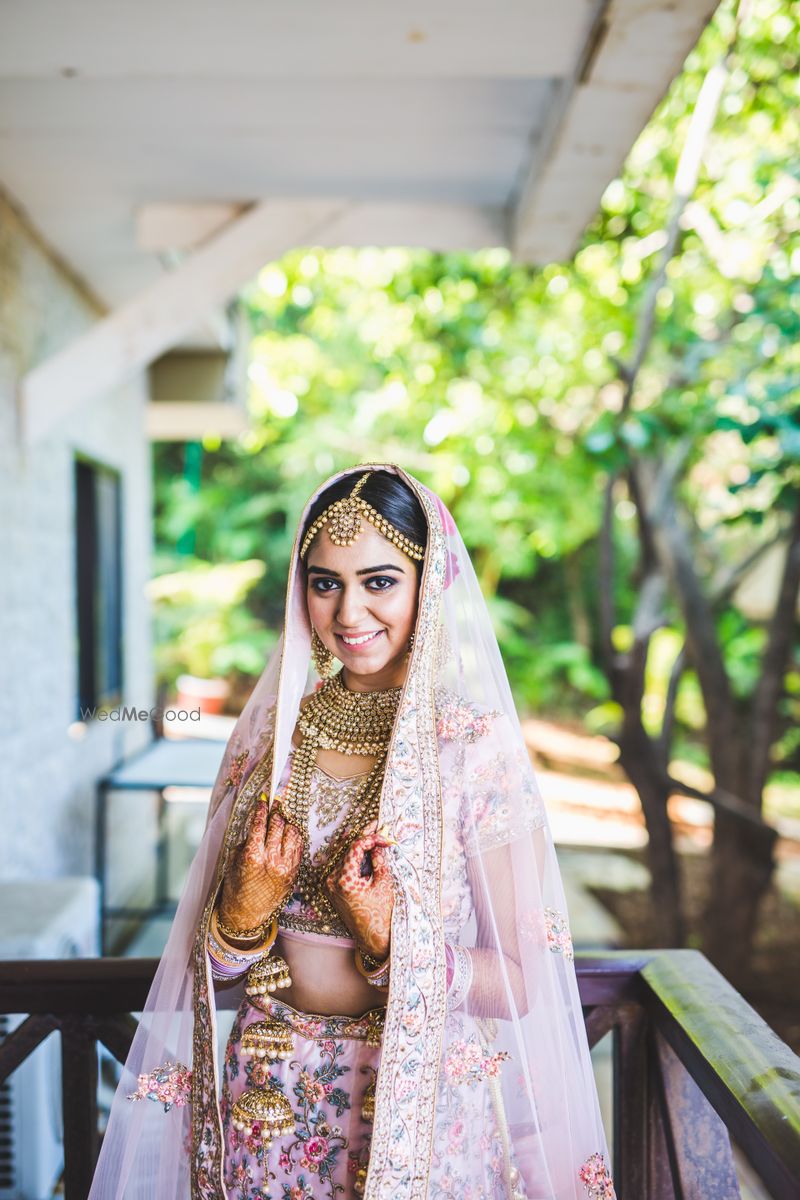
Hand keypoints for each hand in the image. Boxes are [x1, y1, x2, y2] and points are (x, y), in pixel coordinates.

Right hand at [219, 798, 302, 936]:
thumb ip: (245, 841)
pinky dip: (294, 837)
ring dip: (286, 824)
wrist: (247, 915)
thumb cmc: (236, 888)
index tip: (262, 801)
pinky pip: (298, 847)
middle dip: (275, 813)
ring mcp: (285, 867)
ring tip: (281, 819)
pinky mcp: (294, 873)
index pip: (259, 824)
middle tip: (274, 806)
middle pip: (277, 826)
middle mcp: (271, 860)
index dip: (261, 809)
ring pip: (291, 834)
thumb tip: (256, 823)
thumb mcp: (233, 862)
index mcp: (252, 857)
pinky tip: (288, 833)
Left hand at [325, 821, 395, 959]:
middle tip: (378, 826)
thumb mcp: (384, 884)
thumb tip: (377, 845)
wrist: (373, 938)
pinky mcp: (332, 889)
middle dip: (364, 838)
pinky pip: (342, 867)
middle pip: (348, 850)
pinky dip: (353, 858)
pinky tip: (366, 851)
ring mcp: (330, 885)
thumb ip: (379, 861)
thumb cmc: (381, 914)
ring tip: (374, 837)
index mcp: (345, 880)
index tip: (384, 836)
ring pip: (344, 857)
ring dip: (359, 847)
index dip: (371, 838)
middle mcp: (332, 880)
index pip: (355, 847)